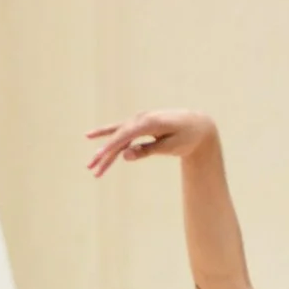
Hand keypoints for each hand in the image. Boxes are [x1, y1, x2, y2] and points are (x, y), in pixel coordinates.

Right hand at [85, 109, 218, 176]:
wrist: (197, 125)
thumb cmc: (187, 137)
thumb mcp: (171, 147)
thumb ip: (148, 150)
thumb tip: (125, 156)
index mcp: (150, 122)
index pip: (126, 134)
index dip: (111, 146)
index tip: (100, 157)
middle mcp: (141, 118)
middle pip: (118, 137)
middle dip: (104, 154)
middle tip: (92, 169)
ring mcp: (139, 120)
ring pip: (117, 136)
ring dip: (104, 152)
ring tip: (91, 166)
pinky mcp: (139, 124)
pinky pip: (121, 131)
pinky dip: (107, 135)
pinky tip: (91, 136)